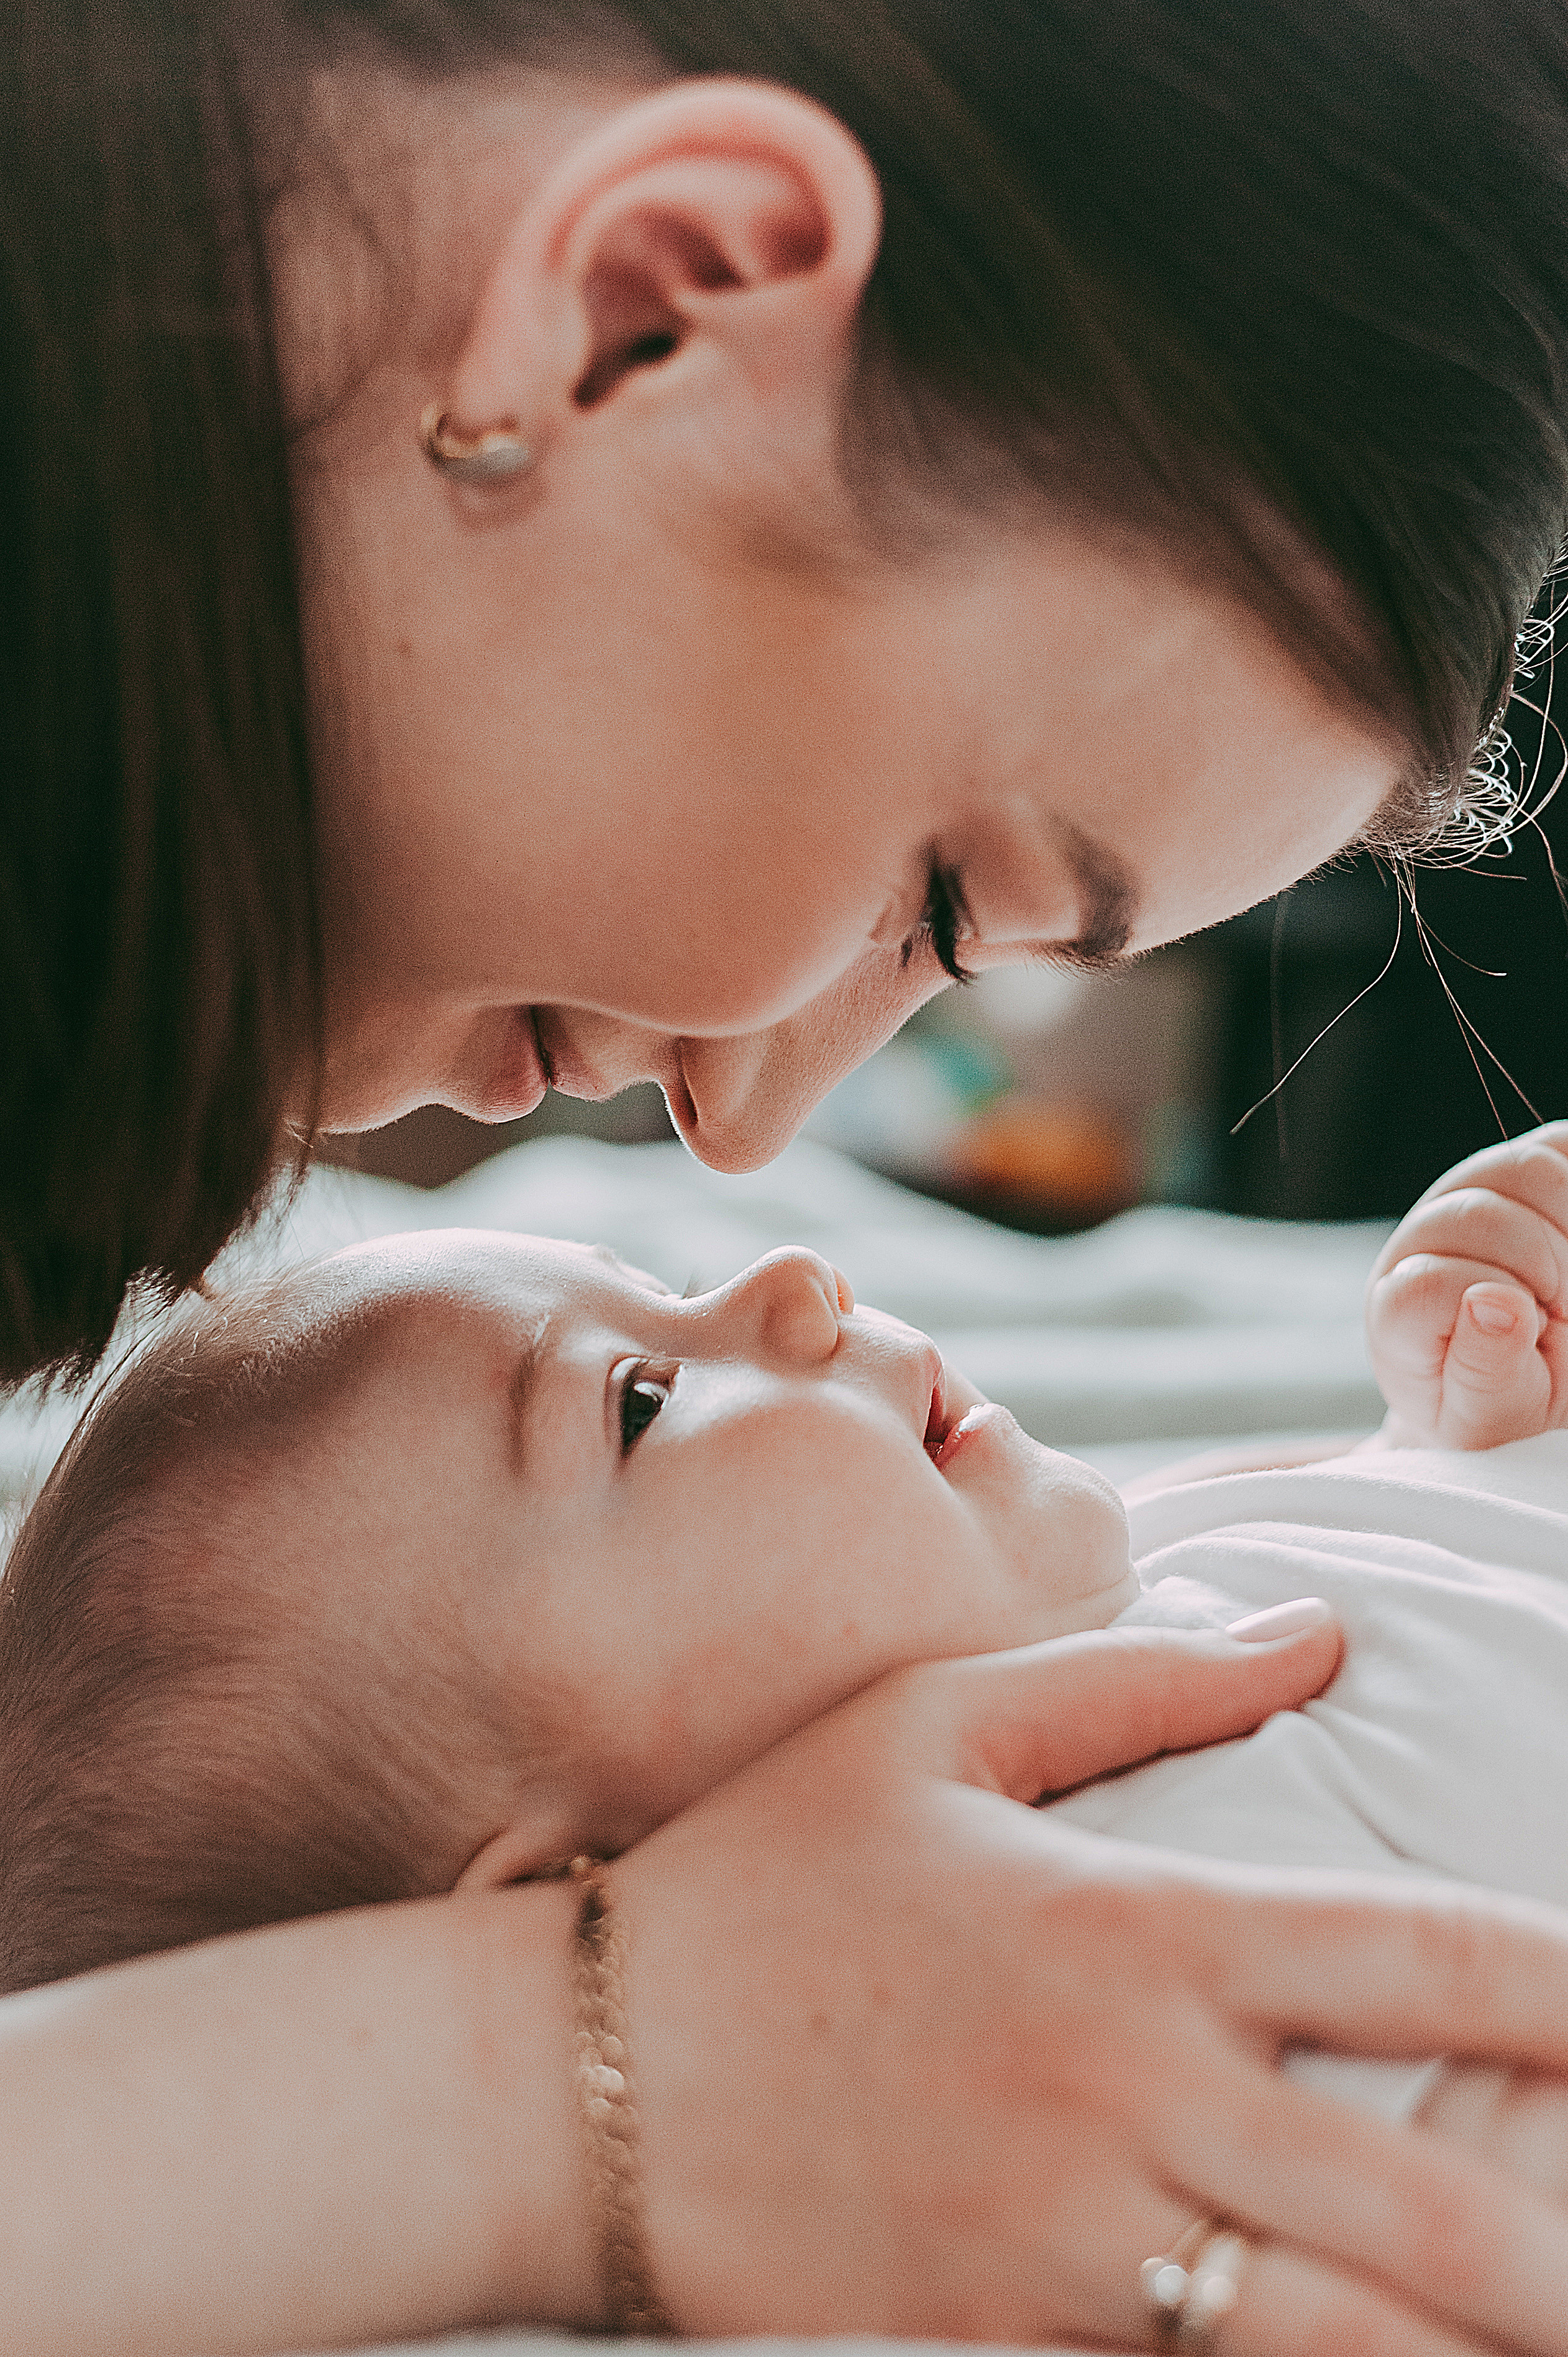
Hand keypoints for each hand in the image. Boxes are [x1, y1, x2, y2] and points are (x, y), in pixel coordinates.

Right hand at [618, 1618, 1567, 2354]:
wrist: (568, 2075)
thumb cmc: (762, 1873)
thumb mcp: (933, 1723)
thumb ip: (1139, 1676)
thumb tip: (1314, 1627)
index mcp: (1130, 1929)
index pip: (1420, 1958)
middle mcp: (1127, 2097)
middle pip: (1428, 2213)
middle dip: (1562, 2253)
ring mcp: (1066, 2246)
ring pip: (1336, 2344)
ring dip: (1458, 2345)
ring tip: (1535, 2330)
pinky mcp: (999, 2349)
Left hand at [1366, 1121, 1567, 1446]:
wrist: (1521, 1377)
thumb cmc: (1501, 1406)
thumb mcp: (1493, 1420)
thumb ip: (1487, 1373)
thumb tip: (1494, 1304)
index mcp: (1396, 1315)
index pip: (1426, 1286)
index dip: (1496, 1309)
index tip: (1535, 1337)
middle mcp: (1417, 1243)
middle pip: (1478, 1216)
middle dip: (1547, 1269)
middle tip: (1563, 1311)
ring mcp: (1462, 1195)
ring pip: (1523, 1169)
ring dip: (1567, 1226)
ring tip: (1567, 1279)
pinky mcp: (1513, 1170)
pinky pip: (1558, 1146)